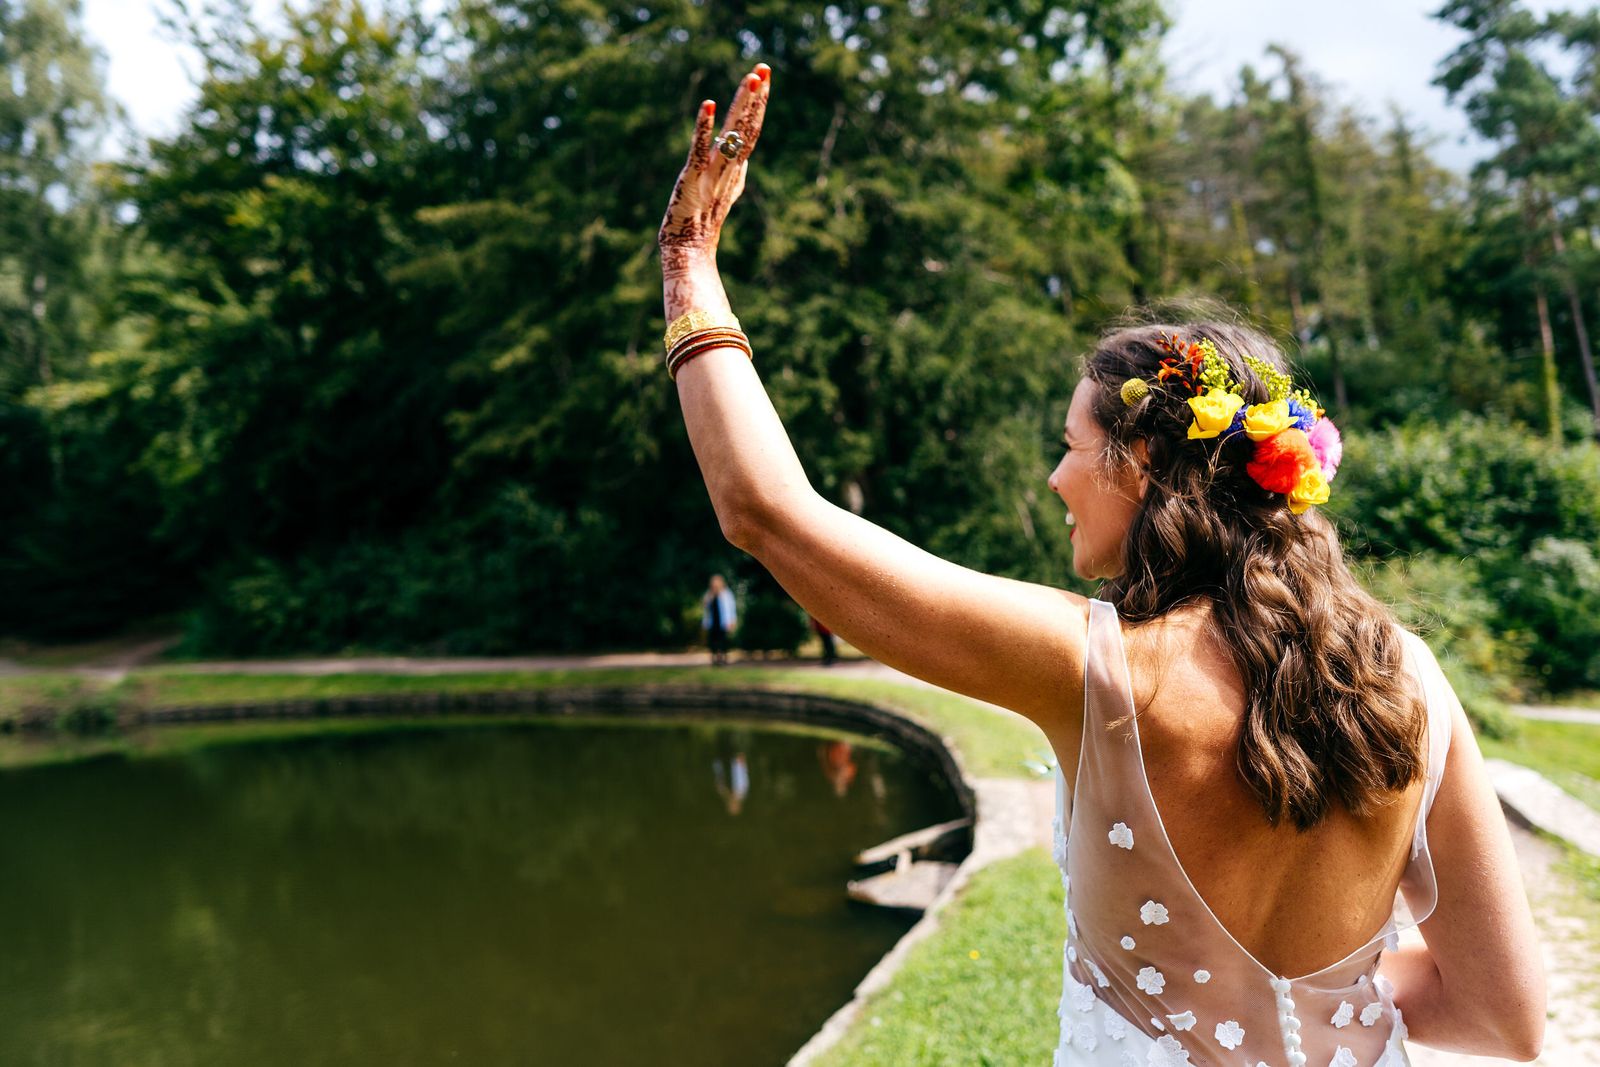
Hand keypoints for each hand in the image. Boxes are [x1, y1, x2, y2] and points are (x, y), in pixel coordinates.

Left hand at [658, 63, 769, 272]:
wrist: (689, 250)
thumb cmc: (702, 224)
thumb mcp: (724, 193)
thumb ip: (736, 174)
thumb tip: (746, 158)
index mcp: (735, 168)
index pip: (751, 130)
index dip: (759, 104)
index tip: (764, 77)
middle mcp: (728, 167)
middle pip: (748, 127)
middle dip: (756, 97)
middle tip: (764, 68)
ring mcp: (713, 171)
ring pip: (734, 133)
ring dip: (743, 105)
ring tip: (751, 78)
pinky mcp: (693, 177)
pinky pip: (700, 148)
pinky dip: (705, 126)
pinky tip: (709, 104)